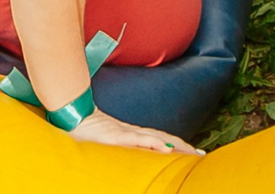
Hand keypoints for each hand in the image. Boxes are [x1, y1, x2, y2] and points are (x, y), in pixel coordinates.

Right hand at [66, 109, 203, 153]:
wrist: (72, 117)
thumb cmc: (87, 132)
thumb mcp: (108, 143)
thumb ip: (123, 146)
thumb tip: (139, 153)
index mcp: (133, 135)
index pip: (161, 140)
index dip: (178, 146)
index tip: (194, 154)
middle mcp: (134, 133)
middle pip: (164, 139)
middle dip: (184, 148)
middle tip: (201, 156)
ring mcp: (126, 134)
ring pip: (157, 139)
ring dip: (176, 146)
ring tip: (191, 154)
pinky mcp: (117, 137)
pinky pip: (138, 140)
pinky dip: (153, 143)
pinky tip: (165, 148)